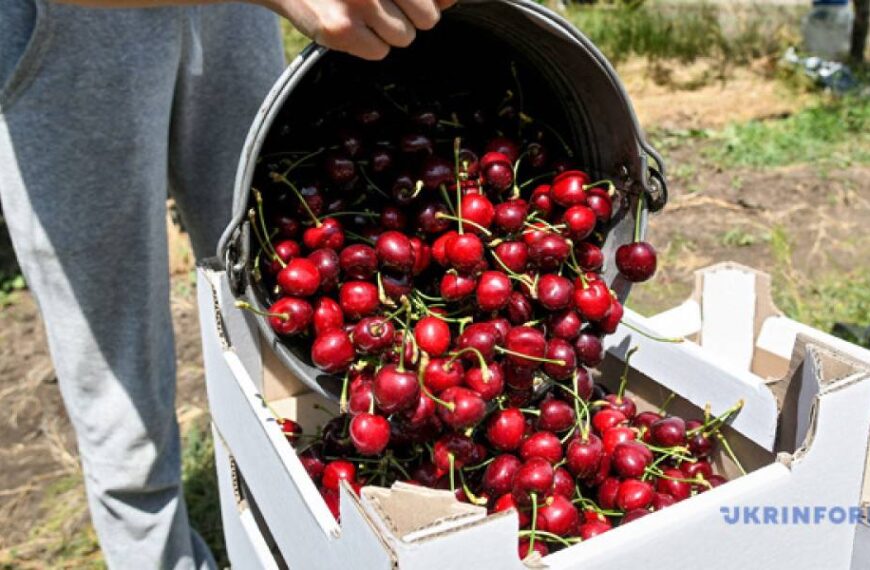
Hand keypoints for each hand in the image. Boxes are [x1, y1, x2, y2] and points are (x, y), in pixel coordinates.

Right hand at [268, 0, 456, 60]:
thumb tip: (449, 1)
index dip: (427, 4)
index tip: (405, 5)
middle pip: (427, 18)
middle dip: (410, 16)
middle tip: (380, 4)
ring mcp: (359, 2)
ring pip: (404, 37)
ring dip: (388, 31)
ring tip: (361, 12)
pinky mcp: (340, 29)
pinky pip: (380, 52)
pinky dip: (367, 45)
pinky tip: (349, 25)